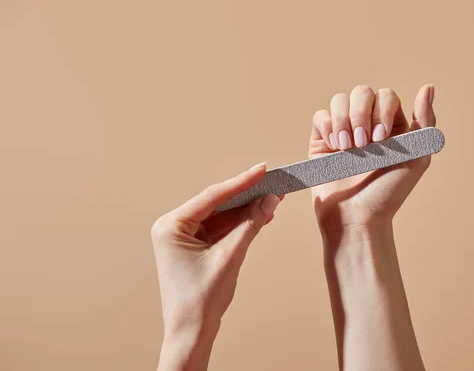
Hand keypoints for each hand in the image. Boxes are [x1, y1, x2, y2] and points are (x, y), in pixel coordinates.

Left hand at [151, 163, 281, 370]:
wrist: (192, 333)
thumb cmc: (200, 301)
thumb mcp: (229, 257)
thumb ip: (250, 225)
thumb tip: (269, 200)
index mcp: (171, 226)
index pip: (212, 197)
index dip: (241, 182)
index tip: (263, 170)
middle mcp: (174, 227)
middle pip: (218, 204)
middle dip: (247, 195)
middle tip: (272, 181)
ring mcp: (185, 237)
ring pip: (222, 216)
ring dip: (247, 209)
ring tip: (273, 197)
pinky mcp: (196, 246)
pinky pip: (222, 229)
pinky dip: (241, 224)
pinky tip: (261, 215)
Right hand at [309, 84, 435, 234]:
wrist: (357, 217)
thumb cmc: (389, 193)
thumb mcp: (418, 157)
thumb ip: (426, 121)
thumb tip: (428, 87)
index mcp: (391, 125)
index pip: (386, 96)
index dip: (382, 111)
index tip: (381, 140)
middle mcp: (367, 124)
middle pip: (361, 92)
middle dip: (360, 115)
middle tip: (362, 145)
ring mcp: (343, 131)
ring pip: (339, 100)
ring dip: (343, 121)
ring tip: (347, 148)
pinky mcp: (321, 141)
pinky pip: (320, 116)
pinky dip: (327, 126)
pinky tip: (334, 147)